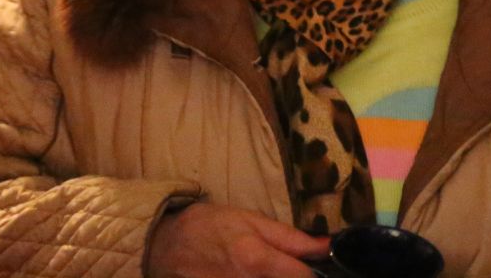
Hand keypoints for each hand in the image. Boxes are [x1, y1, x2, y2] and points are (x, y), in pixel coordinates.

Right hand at [146, 202, 328, 277]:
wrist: (163, 244)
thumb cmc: (209, 226)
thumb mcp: (250, 219)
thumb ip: (291, 238)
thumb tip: (327, 247)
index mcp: (256, 260)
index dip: (315, 275)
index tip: (320, 268)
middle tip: (287, 269)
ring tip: (267, 271)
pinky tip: (250, 276)